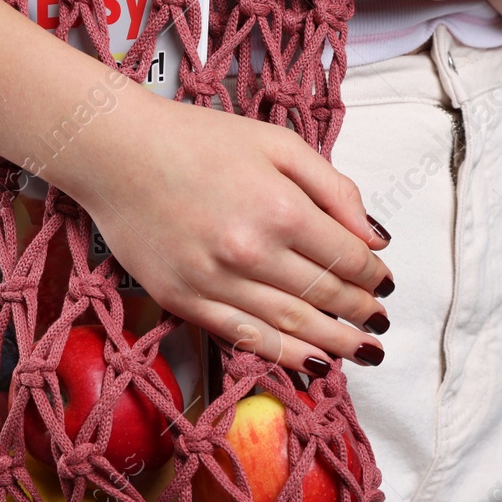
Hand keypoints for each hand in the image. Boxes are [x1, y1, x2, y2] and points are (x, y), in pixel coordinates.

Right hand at [60, 90, 394, 374]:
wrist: (116, 152)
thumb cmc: (196, 139)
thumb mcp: (277, 144)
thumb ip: (333, 187)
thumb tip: (375, 238)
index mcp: (281, 208)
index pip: (347, 258)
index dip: (374, 276)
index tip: (385, 283)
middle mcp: (252, 251)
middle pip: (325, 295)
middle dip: (361, 312)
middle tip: (380, 321)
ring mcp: (215, 281)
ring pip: (291, 325)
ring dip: (336, 342)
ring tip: (364, 352)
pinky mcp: (184, 300)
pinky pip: (244, 338)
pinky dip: (284, 356)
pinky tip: (313, 362)